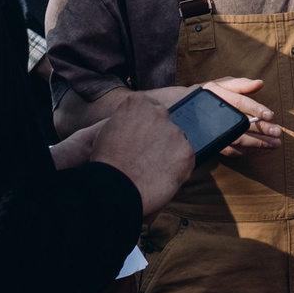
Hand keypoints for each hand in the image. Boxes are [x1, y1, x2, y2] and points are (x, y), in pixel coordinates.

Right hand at [74, 96, 196, 216]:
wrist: (114, 189)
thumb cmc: (107, 162)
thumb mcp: (108, 130)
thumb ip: (127, 121)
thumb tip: (139, 125)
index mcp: (137, 103)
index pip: (149, 106)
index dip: (145, 123)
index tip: (142, 136)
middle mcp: (159, 112)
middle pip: (164, 121)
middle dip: (158, 135)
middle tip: (146, 155)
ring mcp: (175, 132)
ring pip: (176, 140)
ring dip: (168, 151)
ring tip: (151, 169)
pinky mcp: (186, 152)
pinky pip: (185, 158)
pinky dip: (177, 167)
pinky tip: (161, 176)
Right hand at [188, 77, 281, 154]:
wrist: (182, 109)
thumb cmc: (210, 94)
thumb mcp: (222, 84)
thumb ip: (241, 84)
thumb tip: (260, 83)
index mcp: (218, 96)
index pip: (239, 102)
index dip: (255, 108)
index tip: (271, 115)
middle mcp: (215, 114)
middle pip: (241, 124)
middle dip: (261, 129)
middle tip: (278, 133)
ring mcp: (213, 131)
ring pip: (237, 139)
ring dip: (258, 143)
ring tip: (275, 144)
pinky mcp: (213, 143)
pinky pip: (230, 150)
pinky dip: (245, 152)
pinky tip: (259, 150)